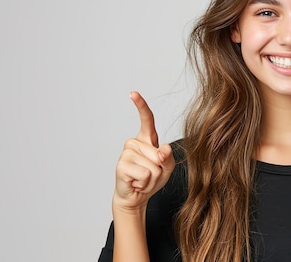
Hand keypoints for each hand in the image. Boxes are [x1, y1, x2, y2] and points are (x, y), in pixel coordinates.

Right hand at [113, 91, 175, 212]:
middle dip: (160, 169)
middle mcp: (134, 143)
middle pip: (159, 154)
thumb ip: (168, 157)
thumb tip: (162, 151)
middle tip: (149, 175)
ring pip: (153, 166)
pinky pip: (145, 175)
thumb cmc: (152, 179)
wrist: (136, 197)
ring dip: (152, 178)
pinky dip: (145, 183)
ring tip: (142, 179)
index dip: (140, 106)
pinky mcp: (121, 166)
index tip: (133, 93)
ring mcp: (127, 153)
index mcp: (147, 139)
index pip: (146, 119)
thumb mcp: (167, 167)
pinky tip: (136, 183)